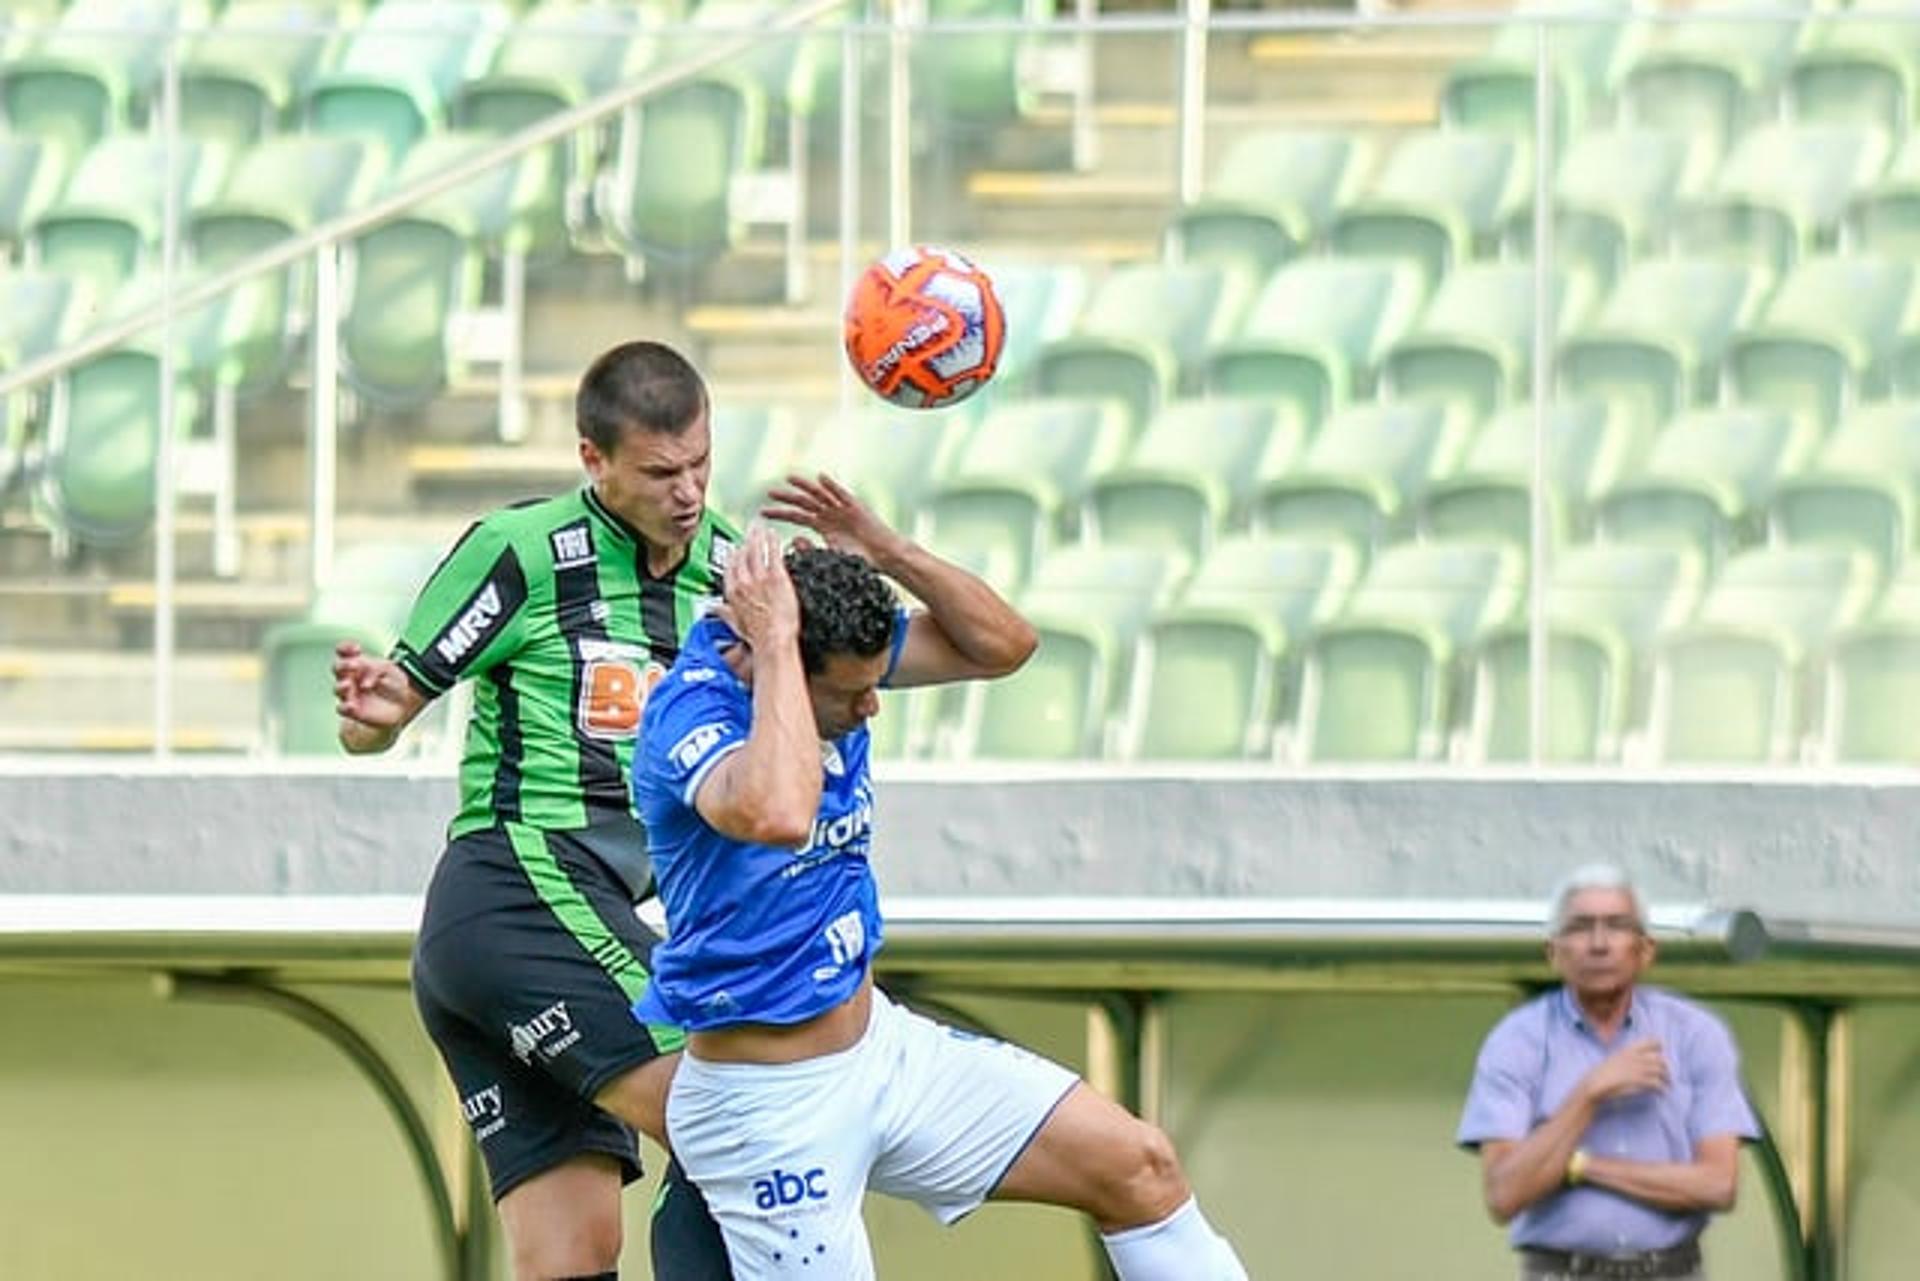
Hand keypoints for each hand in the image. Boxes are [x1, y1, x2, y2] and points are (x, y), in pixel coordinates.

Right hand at [332, 641, 414, 729]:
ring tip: (348, 685)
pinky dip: (345, 707)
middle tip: (354, 665)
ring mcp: (351, 693)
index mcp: (358, 663)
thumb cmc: (394, 682)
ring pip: (338, 688)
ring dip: (341, 686)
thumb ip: (373, 670)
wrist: (406, 702)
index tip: (356, 649)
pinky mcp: (354, 710)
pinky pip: (343, 709)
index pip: (345, 652)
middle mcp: (351, 677)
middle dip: (343, 665)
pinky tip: (351, 705)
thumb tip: (364, 683)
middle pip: (338, 668)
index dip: (346, 648)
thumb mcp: (386, 669)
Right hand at [718, 522, 799, 652]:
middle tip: (749, 531)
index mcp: (732, 592)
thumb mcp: (734, 625)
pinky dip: (771, 541)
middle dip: (745, 541)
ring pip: (755, 550)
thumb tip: (714, 610)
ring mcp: (759, 577)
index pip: (730, 567)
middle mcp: (743, 581)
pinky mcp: (776, 576)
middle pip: (742, 555)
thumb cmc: (757, 637)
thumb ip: (723, 613)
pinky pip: (772, 552)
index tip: (737, 549)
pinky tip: (773, 534)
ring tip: (759, 528)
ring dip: (757, 536)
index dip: (734, 556)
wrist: (773, 640)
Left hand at [762, 473, 903, 564]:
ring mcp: (842, 508)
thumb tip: (792, 541)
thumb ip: (810, 550)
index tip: (762, 512)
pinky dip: (832, 485)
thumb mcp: (830, 557)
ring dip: (805, 485)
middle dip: (787, 497)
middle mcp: (830, 513)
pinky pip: (841, 494)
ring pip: (820, 494)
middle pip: (804, 502)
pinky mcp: (856, 506)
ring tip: (789, 478)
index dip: (780, 514)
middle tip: (768, 493)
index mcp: (822, 526)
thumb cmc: (860, 560)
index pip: (796, 516)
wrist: (884, 557)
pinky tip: (821, 478)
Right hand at [1580, 1039, 1669, 1104]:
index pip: (1651, 1042)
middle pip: (1659, 1059)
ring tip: (1667, 1085)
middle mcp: (1635, 1056)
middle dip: (1665, 1068)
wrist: (1594, 1084)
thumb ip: (1627, 1058)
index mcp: (1628, 1049)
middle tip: (1666, 1076)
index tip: (1660, 1054)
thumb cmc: (1601, 1074)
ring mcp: (1638, 1068)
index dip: (1659, 1048)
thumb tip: (1638, 1063)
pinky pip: (1657, 1083)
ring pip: (1661, 1070)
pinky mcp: (1639, 1081)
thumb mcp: (1613, 1060)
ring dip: (1667, 1079)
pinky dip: (1662, 1088)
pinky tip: (1661, 1093)